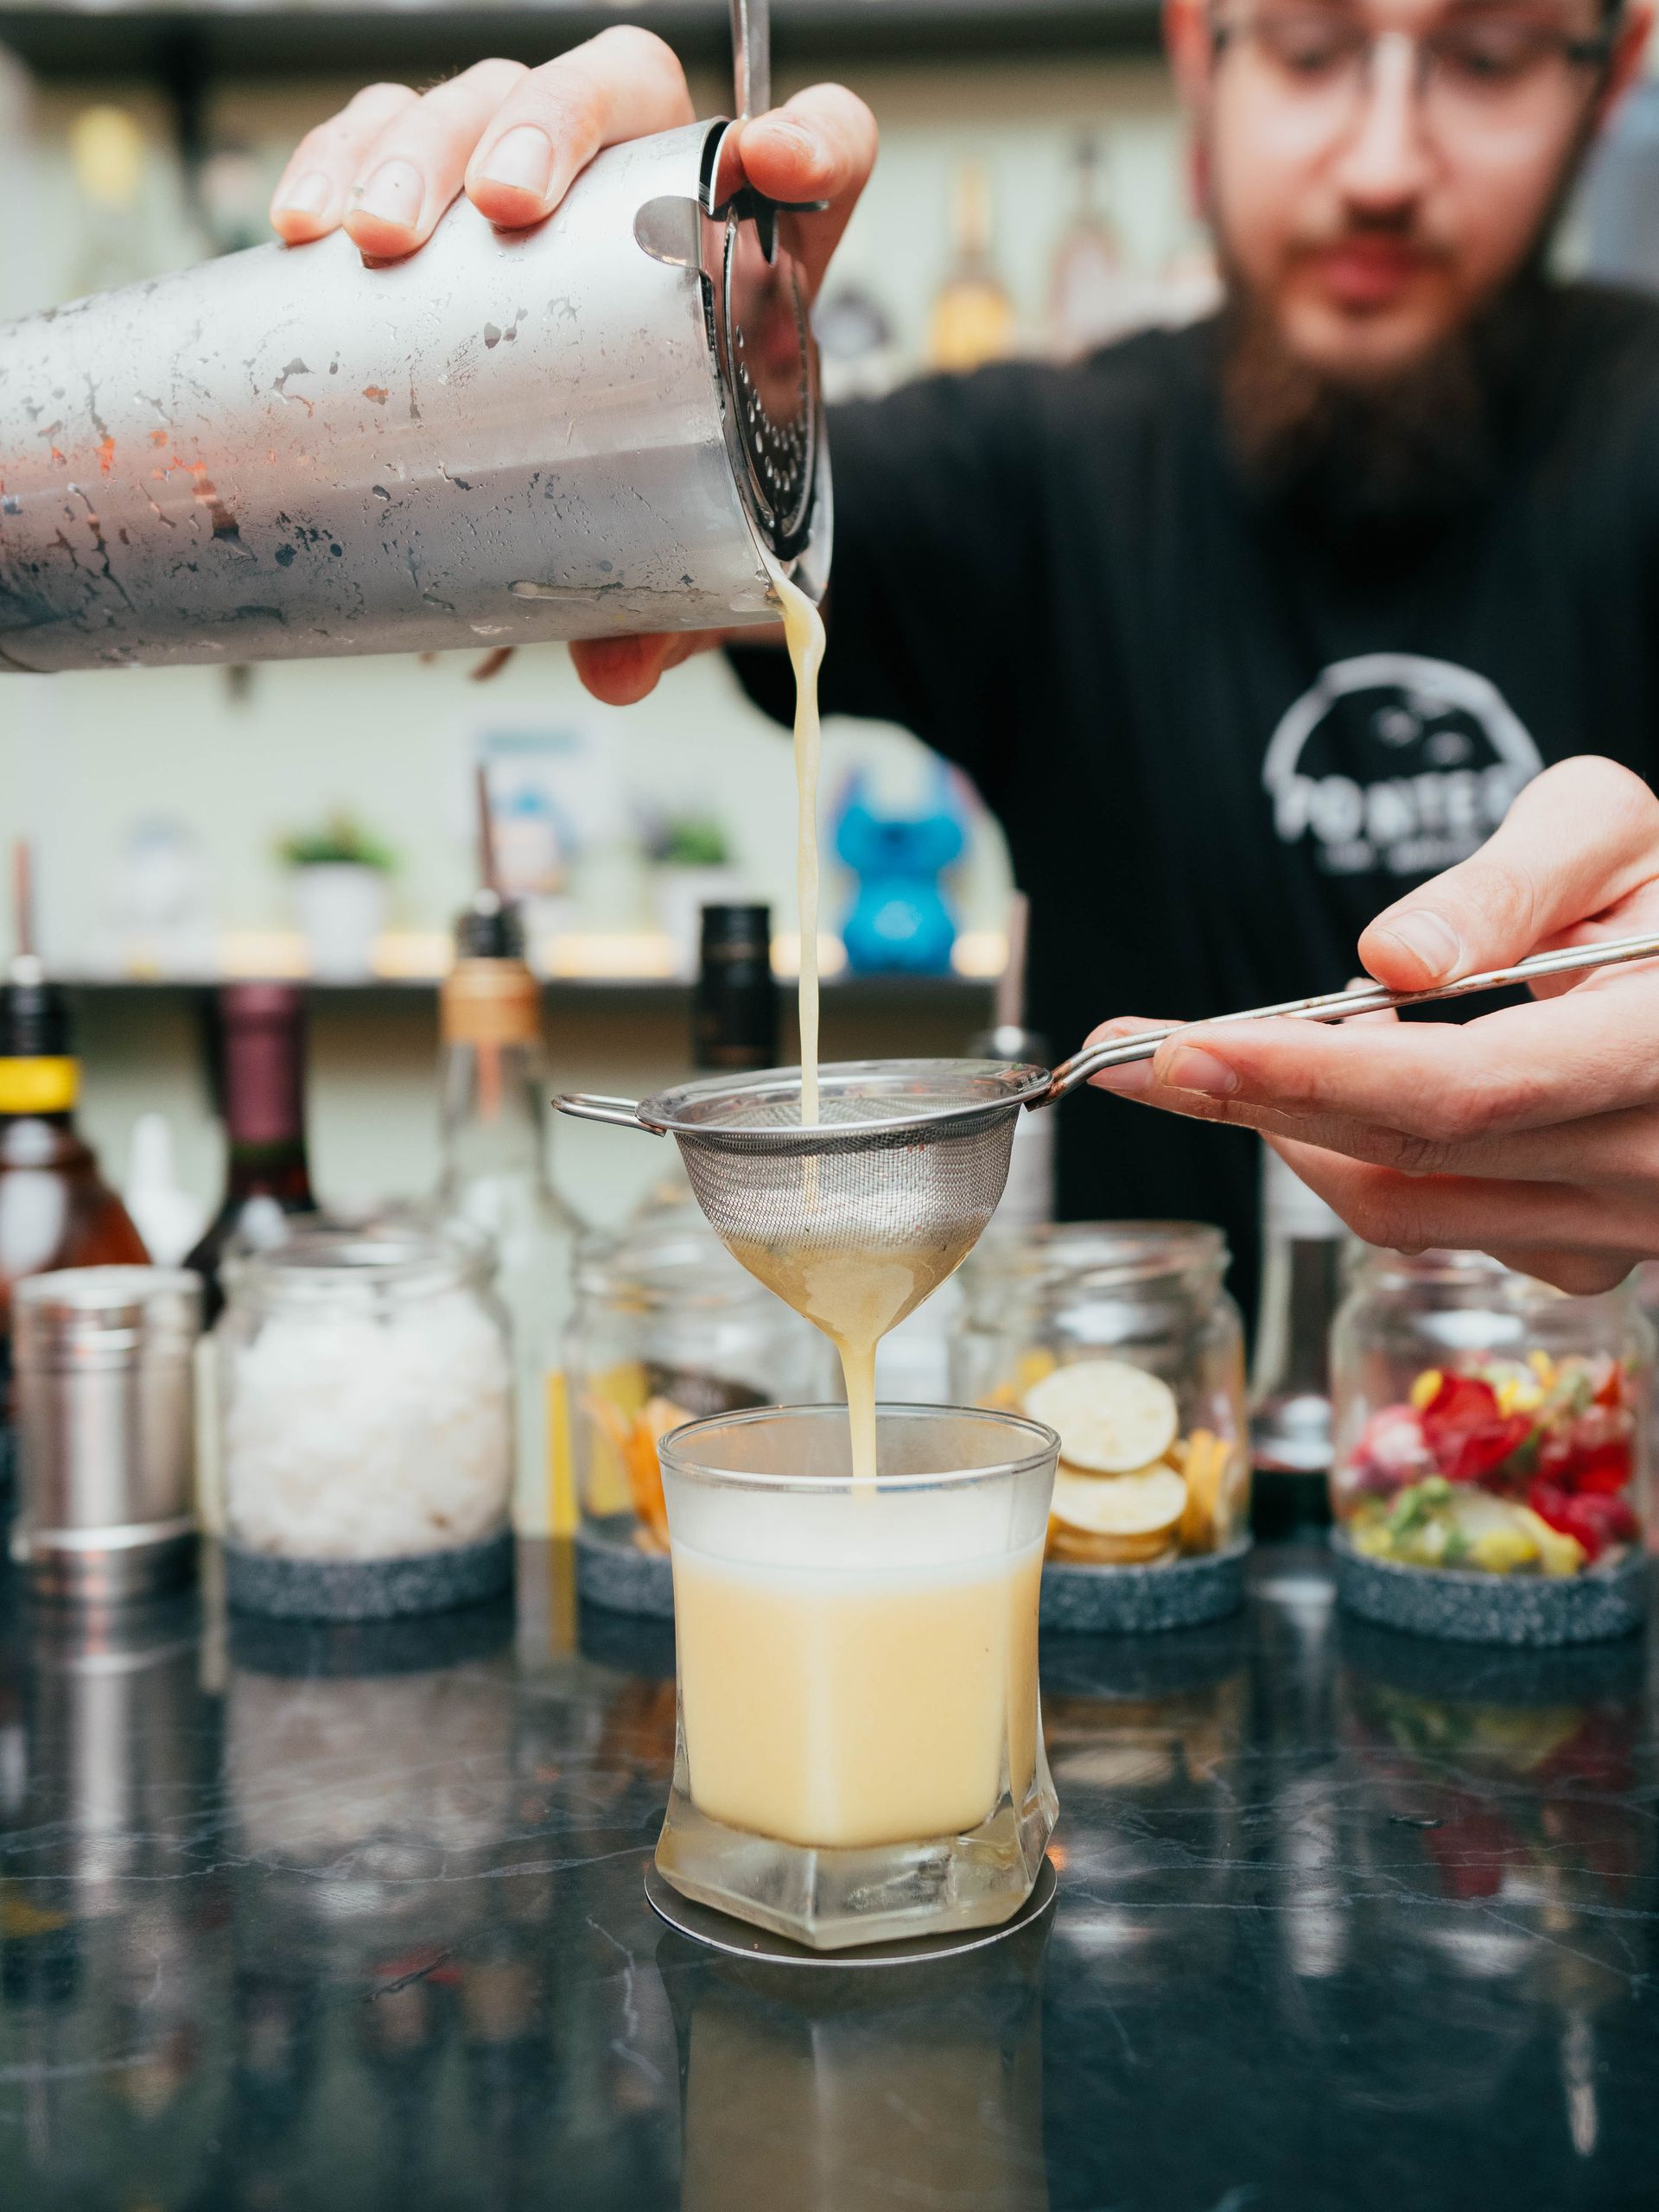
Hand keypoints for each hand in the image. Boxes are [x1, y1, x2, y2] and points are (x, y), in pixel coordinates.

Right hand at [267, 33, 874, 704]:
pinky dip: (341, 158)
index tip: (781, 164)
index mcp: (761, 247)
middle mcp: (656, 178)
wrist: (630, 459)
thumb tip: (617, 672)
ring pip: (489, 93)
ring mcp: (549, 169)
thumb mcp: (694, 546)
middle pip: (616, 86)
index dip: (816, 134)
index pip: (825, 149)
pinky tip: (307, 225)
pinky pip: (389, 124)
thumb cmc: (680, 473)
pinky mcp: (451, 180)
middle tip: (496, 207)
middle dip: (543, 125)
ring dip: (420, 143)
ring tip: (372, 233)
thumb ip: (677, 608)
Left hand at [1086, 756, 1658, 1293]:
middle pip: (1407, 1158)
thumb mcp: (1618, 832)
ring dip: (1290, 1130)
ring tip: (1232, 1052)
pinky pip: (1431, 1223)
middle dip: (1247, 1102)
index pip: (1466, 1090)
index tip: (1186, 1049)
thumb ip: (1514, 882)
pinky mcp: (1579, 1253)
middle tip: (1128, 1054)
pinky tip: (1340, 1085)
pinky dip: (1355, 1156)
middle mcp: (1649, 1166)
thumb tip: (1392, 959)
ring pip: (1399, 1209)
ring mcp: (1619, 1230)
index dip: (1313, 1075)